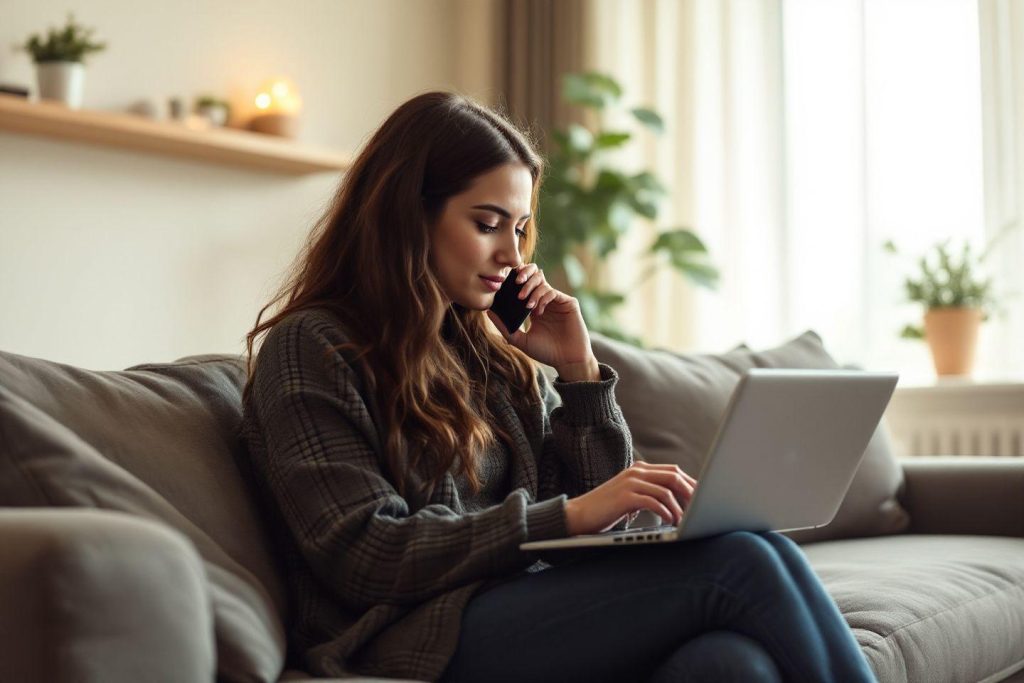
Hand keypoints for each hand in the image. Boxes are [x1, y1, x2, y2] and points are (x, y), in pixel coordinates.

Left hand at [485, 263, 595, 376]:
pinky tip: (538, 311)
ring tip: (526, 304)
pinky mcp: (568, 303)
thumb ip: (504, 328)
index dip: (515, 278)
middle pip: (534, 275)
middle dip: (524, 276)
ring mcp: (557, 301)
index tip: (504, 281)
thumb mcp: (520, 340)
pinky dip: (543, 297)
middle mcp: (545, 300)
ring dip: (532, 289)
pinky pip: (552, 292)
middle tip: (517, 284)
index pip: (524, 285)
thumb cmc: (546, 352)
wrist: (567, 361)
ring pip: (543, 281)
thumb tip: (487, 312)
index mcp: (534, 306)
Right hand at [564, 462, 698, 534]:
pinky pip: (654, 501)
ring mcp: (630, 482)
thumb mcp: (631, 497)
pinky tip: (670, 521)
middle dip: (690, 492)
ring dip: (679, 506)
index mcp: (639, 470)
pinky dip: (665, 511)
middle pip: (674, 476)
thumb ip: (650, 494)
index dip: (691, 483)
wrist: (579, 515)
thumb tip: (678, 504)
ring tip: (685, 521)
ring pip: (666, 489)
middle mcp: (636, 472)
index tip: (703, 498)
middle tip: (701, 508)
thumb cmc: (607, 511)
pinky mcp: (626, 496)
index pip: (673, 471)